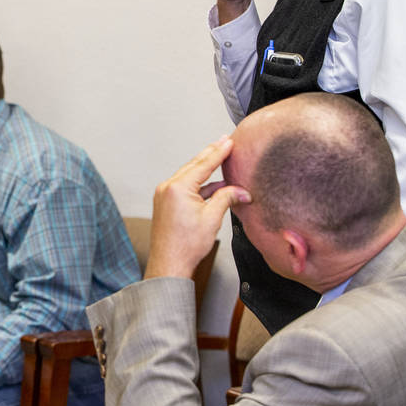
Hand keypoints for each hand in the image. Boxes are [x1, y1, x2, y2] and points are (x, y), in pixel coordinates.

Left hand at [145, 137, 250, 279]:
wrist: (169, 264)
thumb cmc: (186, 246)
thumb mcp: (212, 218)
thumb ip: (226, 198)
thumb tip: (241, 192)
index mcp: (178, 188)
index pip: (203, 164)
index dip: (219, 152)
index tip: (229, 141)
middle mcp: (168, 187)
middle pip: (194, 166)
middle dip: (211, 154)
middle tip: (224, 141)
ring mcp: (164, 195)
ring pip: (189, 176)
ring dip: (205, 169)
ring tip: (221, 158)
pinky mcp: (165, 203)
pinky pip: (185, 187)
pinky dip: (199, 185)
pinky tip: (214, 185)